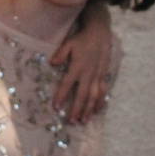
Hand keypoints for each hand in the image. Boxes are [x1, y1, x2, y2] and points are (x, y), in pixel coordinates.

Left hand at [50, 8, 112, 124]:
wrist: (100, 33)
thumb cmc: (81, 39)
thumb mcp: (68, 43)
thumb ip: (60, 54)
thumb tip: (51, 63)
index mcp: (77, 67)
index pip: (67, 84)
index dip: (61, 96)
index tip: (55, 107)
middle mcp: (88, 74)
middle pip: (82, 95)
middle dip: (76, 109)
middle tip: (71, 122)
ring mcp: (97, 76)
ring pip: (93, 96)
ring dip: (89, 109)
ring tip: (84, 121)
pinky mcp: (103, 75)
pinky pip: (103, 91)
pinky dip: (100, 102)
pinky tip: (98, 111)